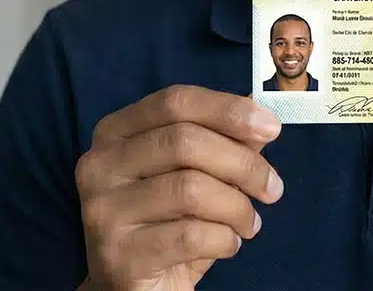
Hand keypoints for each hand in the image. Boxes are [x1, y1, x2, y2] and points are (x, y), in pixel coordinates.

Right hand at [75, 85, 283, 290]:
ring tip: (250, 223)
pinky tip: (228, 244)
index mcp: (114, 132)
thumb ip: (224, 140)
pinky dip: (224, 239)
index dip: (227, 110)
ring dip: (237, 207)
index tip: (272, 127)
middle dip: (243, 164)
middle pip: (185, 141)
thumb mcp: (196, 174)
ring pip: (190, 189)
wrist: (137, 288)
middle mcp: (99, 165)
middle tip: (273, 188)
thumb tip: (260, 112)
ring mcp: (103, 210)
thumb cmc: (169, 221)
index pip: (175, 101)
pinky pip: (190, 235)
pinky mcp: (118, 255)